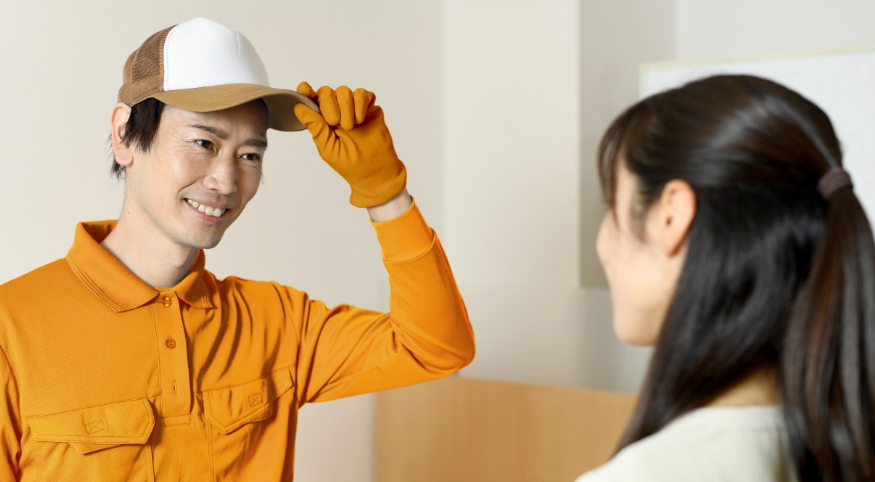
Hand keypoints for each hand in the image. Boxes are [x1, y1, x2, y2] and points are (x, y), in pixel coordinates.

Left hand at [294, 82, 406, 207]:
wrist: (374, 168)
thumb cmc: (350, 163)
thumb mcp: (327, 148)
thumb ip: (315, 126)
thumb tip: (299, 107)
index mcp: (322, 121)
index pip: (311, 101)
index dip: (306, 92)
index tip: (304, 88)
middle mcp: (336, 111)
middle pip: (326, 91)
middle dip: (329, 106)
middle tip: (335, 123)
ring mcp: (353, 107)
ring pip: (344, 91)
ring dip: (346, 108)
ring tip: (351, 127)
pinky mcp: (369, 106)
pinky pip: (362, 93)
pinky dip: (360, 105)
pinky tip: (360, 120)